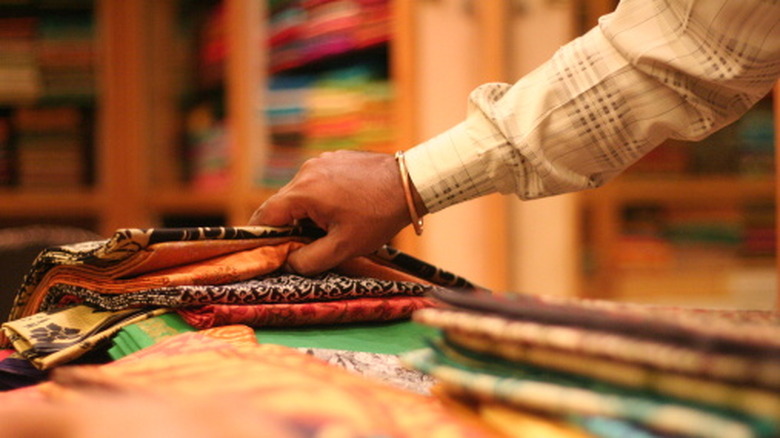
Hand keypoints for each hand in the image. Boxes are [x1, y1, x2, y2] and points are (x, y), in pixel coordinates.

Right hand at [249, 150, 422, 274]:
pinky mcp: (336, 158)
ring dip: (307, 212)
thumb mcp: (343, 247)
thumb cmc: (378, 216)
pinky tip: (343, 209)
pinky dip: (322, 198)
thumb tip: (287, 264)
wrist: (410, 183)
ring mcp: (322, 161)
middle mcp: (307, 171)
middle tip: (303, 246)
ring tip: (331, 227)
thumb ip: (309, 260)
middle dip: (289, 226)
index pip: (265, 215)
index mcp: (303, 191)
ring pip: (301, 192)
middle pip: (283, 204)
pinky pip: (318, 181)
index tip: (265, 252)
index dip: (261, 237)